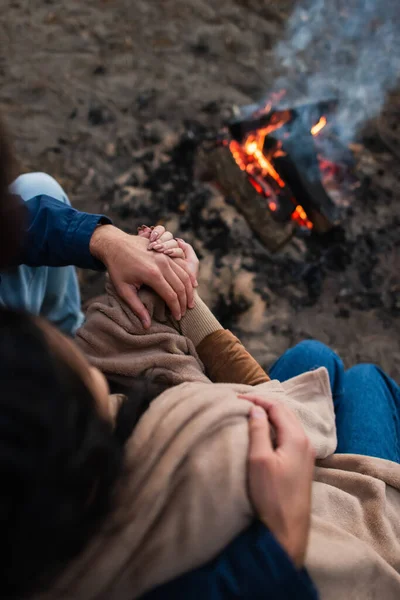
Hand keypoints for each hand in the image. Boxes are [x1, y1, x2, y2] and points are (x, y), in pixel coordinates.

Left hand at [90, 225, 195, 327]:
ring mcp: (166, 256)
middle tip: (185, 313)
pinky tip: (191, 285)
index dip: (176, 309)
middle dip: (185, 302)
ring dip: (190, 290)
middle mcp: (162, 264)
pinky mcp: (166, 252)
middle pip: (181, 286)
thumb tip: (146, 325)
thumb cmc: (117, 268)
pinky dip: (189, 276)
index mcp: (152, 274)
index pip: (171, 296)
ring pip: (185, 275)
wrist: (115, 244)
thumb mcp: (123, 289)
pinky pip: (183, 265)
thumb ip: (137, 308)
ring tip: (190, 302)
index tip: (177, 317)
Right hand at [240, 394, 314, 568]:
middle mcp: (305, 443)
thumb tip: (256, 410)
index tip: (237, 399)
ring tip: (250, 414)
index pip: (277, 407)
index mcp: (296, 438)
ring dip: (271, 416)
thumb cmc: (271, 497)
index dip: (257, 400)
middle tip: (243, 402)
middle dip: (265, 404)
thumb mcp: (259, 461)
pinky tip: (264, 433)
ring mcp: (306, 455)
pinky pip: (289, 436)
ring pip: (288, 424)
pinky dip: (276, 428)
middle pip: (285, 413)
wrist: (287, 531)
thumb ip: (259, 431)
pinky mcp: (302, 465)